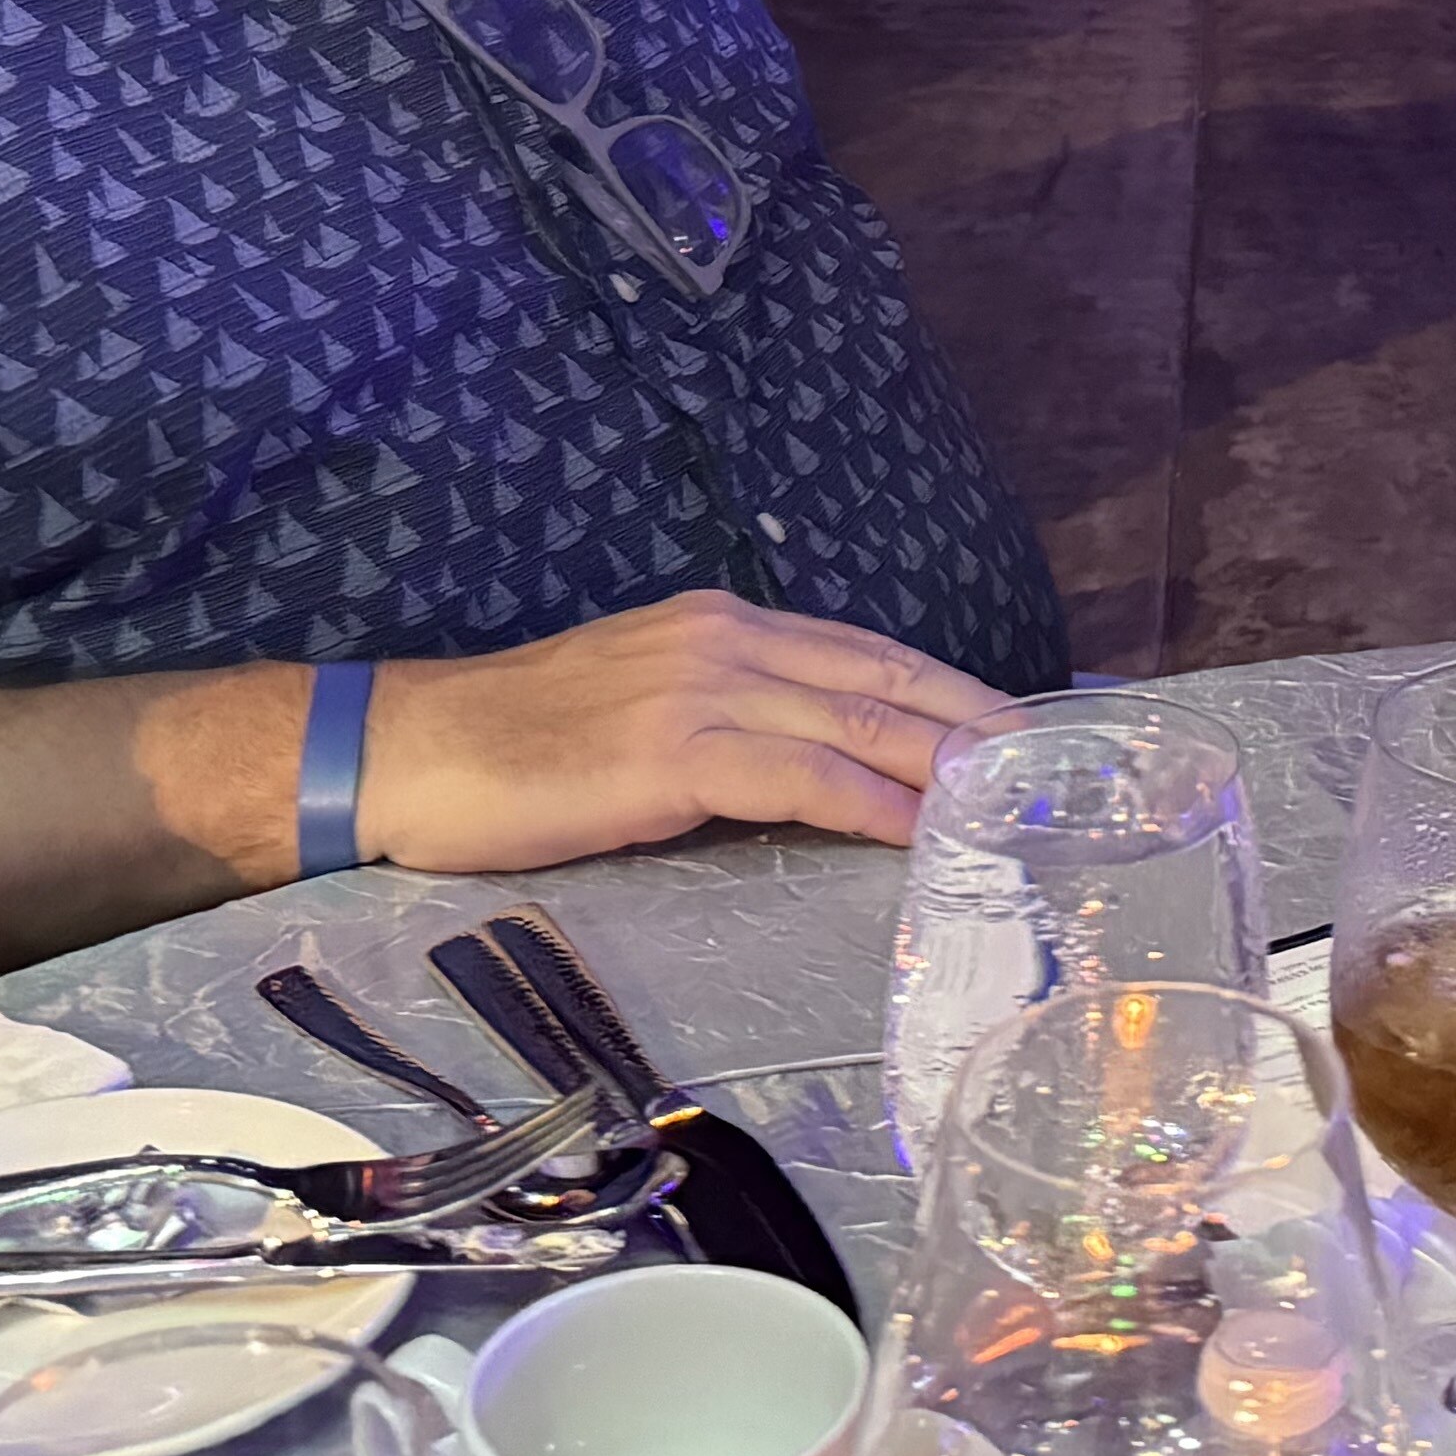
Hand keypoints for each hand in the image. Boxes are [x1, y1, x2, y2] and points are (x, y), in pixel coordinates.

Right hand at [358, 598, 1015, 867]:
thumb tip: (814, 765)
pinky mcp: (672, 751)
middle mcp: (724, 640)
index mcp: (721, 626)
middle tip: (1049, 764)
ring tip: (1009, 800)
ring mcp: (700, 689)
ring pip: (857, 720)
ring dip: (944, 762)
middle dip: (975, 721)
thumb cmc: (515, 747)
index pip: (866, 653)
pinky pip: (800, 774)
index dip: (949, 690)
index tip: (1016, 727)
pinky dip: (870, 801)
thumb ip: (729, 722)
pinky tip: (915, 829)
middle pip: (883, 679)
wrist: (405, 749)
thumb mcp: (642, 709)